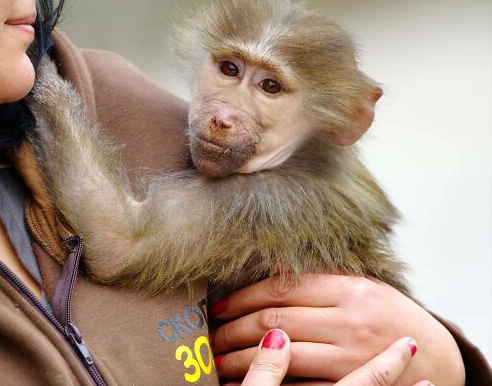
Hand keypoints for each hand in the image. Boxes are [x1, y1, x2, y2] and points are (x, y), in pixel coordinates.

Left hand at [212, 274, 464, 385]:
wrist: (434, 355)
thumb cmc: (386, 315)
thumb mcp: (358, 286)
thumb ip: (317, 279)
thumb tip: (266, 270)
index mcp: (347, 288)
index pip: (280, 289)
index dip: (243, 298)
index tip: (220, 307)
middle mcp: (350, 319)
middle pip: (276, 321)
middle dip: (235, 329)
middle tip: (211, 336)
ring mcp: (352, 354)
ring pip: (283, 354)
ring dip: (243, 358)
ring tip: (219, 360)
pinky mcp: (351, 380)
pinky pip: (301, 384)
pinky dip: (270, 382)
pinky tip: (245, 382)